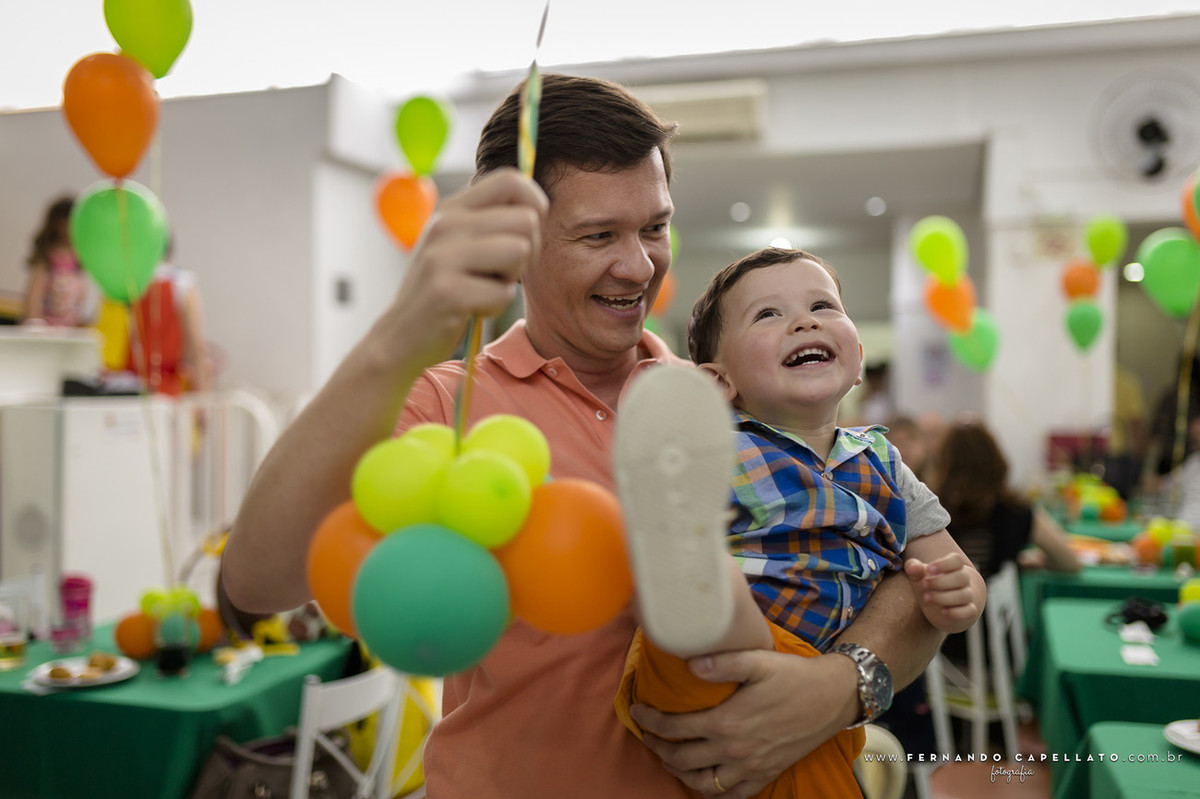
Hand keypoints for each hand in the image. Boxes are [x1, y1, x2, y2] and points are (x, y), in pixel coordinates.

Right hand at [381, 169, 546, 373]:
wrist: (399, 336)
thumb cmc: (443, 290)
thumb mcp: (458, 245)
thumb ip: (489, 222)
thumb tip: (537, 206)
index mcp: (452, 209)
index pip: (510, 180)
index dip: (535, 203)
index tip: (527, 233)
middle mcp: (445, 225)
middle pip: (526, 220)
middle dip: (529, 251)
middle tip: (503, 272)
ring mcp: (443, 257)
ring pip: (519, 251)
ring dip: (511, 279)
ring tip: (484, 288)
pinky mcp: (447, 292)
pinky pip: (503, 293)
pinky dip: (495, 307)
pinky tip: (471, 309)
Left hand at [629, 649, 857, 796]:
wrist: (832, 697)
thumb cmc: (794, 676)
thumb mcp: (757, 660)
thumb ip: (721, 661)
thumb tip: (688, 663)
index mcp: (726, 722)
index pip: (674, 727)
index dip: (649, 720)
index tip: (636, 711)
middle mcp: (734, 750)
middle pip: (681, 759)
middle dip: (657, 748)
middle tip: (646, 735)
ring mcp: (751, 767)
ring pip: (703, 783)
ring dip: (679, 773)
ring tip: (669, 758)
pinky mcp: (766, 774)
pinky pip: (734, 795)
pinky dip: (714, 794)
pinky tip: (705, 783)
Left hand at [904, 552, 980, 631]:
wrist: (940, 608)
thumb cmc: (929, 586)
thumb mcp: (919, 576)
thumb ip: (914, 569)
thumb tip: (912, 567)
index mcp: (954, 567)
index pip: (956, 560)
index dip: (944, 563)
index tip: (929, 569)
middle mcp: (964, 580)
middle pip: (961, 577)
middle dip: (941, 581)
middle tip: (924, 584)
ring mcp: (968, 596)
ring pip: (964, 595)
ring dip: (944, 597)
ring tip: (926, 597)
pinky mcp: (969, 612)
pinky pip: (969, 611)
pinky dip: (957, 612)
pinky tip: (943, 611)